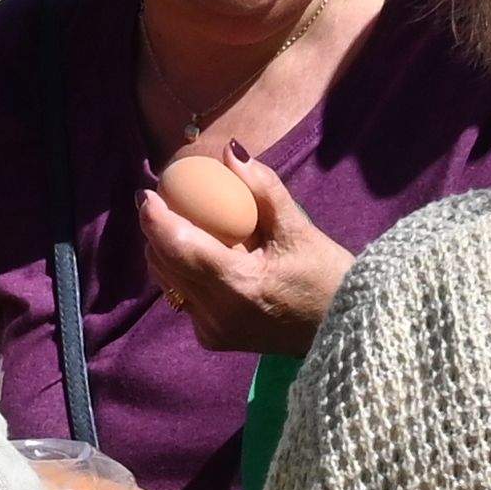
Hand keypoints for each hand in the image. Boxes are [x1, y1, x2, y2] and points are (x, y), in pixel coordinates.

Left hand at [136, 147, 352, 354]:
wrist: (342, 333)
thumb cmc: (326, 278)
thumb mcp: (299, 228)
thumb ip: (263, 187)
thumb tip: (230, 150)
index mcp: (238, 284)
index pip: (179, 246)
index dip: (155, 218)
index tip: (148, 192)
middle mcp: (217, 313)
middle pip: (165, 263)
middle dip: (157, 230)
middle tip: (165, 200)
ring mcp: (213, 331)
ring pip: (169, 281)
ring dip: (168, 251)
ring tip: (181, 223)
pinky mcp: (213, 339)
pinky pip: (184, 297)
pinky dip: (185, 273)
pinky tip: (204, 256)